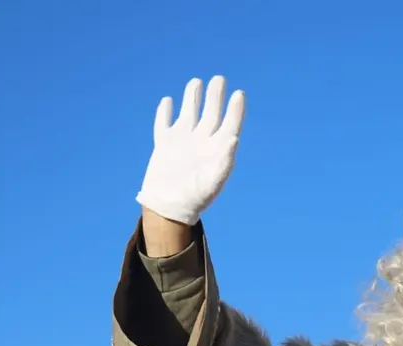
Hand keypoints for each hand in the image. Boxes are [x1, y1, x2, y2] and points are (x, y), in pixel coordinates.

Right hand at [135, 76, 245, 225]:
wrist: (168, 209)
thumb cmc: (194, 199)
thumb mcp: (213, 181)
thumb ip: (225, 160)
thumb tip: (234, 138)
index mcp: (217, 151)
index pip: (230, 124)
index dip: (235, 109)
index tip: (239, 93)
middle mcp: (201, 144)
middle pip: (211, 114)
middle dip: (215, 97)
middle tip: (219, 79)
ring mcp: (182, 143)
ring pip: (189, 114)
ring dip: (192, 98)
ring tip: (196, 82)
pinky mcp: (164, 146)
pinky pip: (164, 125)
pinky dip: (165, 113)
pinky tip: (168, 101)